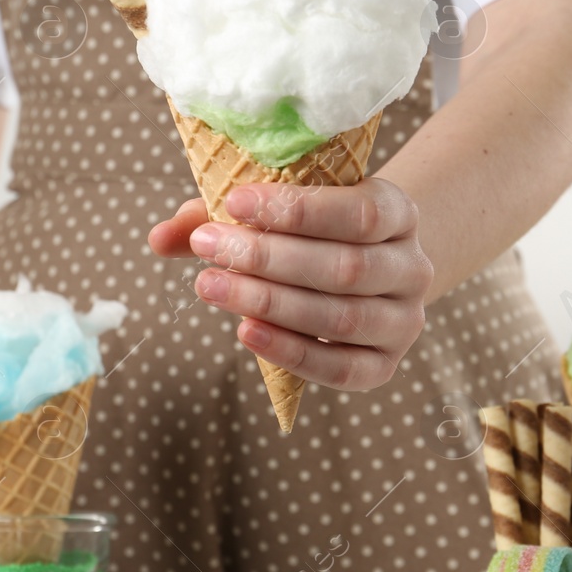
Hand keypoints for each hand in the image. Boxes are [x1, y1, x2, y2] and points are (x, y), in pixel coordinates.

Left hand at [148, 178, 433, 390]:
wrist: (367, 269)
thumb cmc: (313, 233)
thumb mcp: (279, 209)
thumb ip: (221, 216)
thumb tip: (159, 238)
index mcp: (399, 213)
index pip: (359, 212)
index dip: (297, 210)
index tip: (235, 202)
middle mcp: (413, 267)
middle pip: (345, 267)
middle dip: (269, 258)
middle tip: (208, 247)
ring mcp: (404, 321)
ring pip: (340, 318)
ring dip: (269, 302)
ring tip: (211, 286)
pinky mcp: (386, 365)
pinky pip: (341, 369)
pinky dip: (290, 351)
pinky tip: (246, 332)